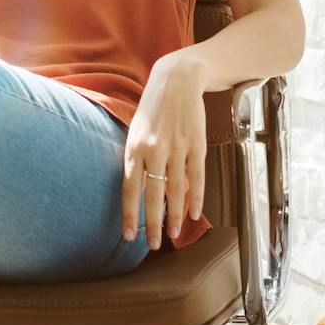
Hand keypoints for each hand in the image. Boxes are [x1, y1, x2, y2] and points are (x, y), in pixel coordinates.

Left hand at [122, 52, 207, 250]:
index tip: (128, 236)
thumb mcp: (134, 129)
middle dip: (152, 223)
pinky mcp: (196, 144)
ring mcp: (176, 147)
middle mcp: (153, 150)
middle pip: (153, 195)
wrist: (177, 80)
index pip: (129, 188)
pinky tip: (193, 214)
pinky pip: (196, 177)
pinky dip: (195, 198)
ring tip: (172, 235)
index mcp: (133, 147)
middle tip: (152, 245)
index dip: (129, 214)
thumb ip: (134, 157)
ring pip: (176, 190)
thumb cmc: (152, 108)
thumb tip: (134, 188)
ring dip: (174, 216)